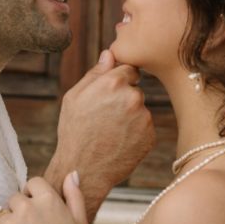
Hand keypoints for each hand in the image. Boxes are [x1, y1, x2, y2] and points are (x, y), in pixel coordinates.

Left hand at [0, 174, 90, 223]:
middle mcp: (28, 207)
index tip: (39, 212)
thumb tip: (71, 173)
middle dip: (21, 211)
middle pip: (15, 198)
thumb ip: (74, 195)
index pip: (32, 183)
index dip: (35, 196)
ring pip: (2, 215)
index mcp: (48, 200)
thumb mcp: (80, 222)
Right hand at [48, 51, 155, 206]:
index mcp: (112, 82)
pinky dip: (135, 132)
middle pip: (134, 89)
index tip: (107, 95)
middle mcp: (132, 97)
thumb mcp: (74, 98)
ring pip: (140, 109)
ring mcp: (144, 117)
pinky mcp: (150, 135)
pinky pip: (144, 127)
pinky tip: (118, 141)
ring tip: (109, 132)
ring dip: (129, 116)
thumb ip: (95, 73)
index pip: (128, 68)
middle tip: (104, 118)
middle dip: (123, 99)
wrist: (84, 170)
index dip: (117, 81)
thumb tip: (109, 54)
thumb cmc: (74, 132)